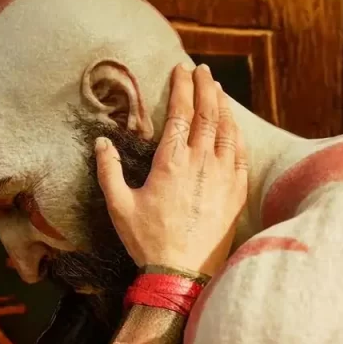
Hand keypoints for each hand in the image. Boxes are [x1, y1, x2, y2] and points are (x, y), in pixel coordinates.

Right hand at [94, 63, 247, 275]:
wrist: (182, 272)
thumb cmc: (148, 241)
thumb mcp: (119, 206)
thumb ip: (109, 171)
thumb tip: (102, 143)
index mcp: (171, 162)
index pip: (181, 113)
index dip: (181, 88)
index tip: (180, 71)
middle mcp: (201, 162)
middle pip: (207, 113)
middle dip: (205, 86)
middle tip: (202, 70)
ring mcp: (223, 175)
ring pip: (227, 129)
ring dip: (223, 104)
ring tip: (217, 89)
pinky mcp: (236, 191)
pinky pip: (240, 152)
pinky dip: (236, 132)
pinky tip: (233, 125)